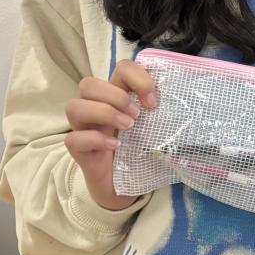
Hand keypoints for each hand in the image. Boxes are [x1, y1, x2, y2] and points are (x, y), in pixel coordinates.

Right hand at [64, 60, 156, 209]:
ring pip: (74, 106)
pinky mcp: (77, 150)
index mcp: (115, 96)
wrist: (122, 187)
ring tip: (128, 128)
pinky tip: (115, 147)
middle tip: (137, 117)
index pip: (121, 68)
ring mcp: (83, 128)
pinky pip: (74, 138)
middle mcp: (95, 108)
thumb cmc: (137, 152)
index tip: (152, 101)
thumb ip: (159, 112)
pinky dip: (96, 139)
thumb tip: (181, 100)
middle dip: (116, 97)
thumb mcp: (151, 128)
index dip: (137, 77)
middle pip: (88, 83)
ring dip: (105, 113)